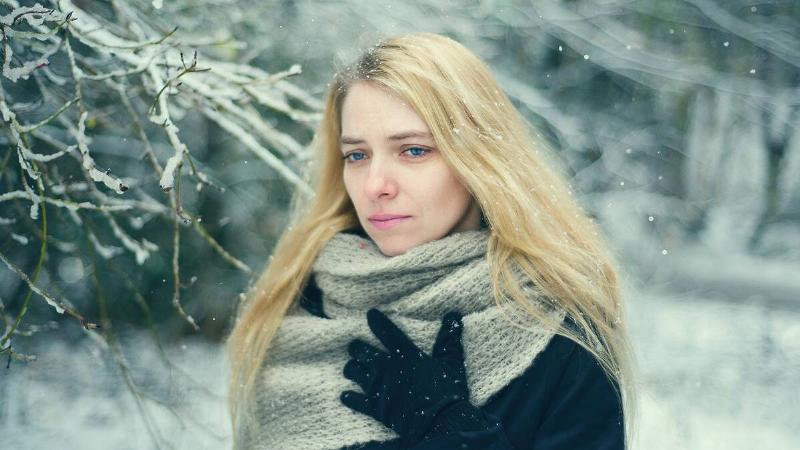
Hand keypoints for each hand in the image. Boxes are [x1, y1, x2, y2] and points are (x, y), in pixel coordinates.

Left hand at [340, 308, 472, 446]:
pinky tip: (346, 395)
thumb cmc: (447, 392)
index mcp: (404, 354)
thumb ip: (448, 339)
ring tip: (352, 367)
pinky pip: (354, 400)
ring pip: (353, 371)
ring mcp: (377, 387)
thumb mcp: (451, 362)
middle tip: (356, 346)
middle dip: (356, 347)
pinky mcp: (374, 407)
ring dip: (351, 368)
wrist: (439, 422)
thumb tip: (452, 315)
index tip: (370, 314)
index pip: (386, 331)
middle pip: (361, 351)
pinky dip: (349, 397)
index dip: (376, 321)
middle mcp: (386, 367)